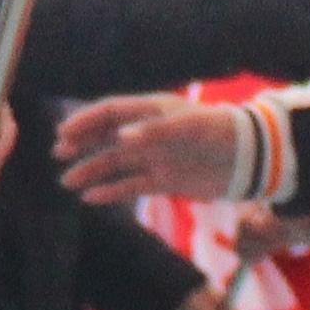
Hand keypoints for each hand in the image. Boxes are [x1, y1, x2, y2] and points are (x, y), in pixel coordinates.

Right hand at [56, 95, 246, 206]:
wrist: (250, 160)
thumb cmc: (221, 133)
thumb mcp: (190, 127)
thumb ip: (155, 131)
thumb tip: (121, 136)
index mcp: (152, 111)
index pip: (111, 111)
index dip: (86, 120)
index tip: (64, 132)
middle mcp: (148, 133)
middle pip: (106, 136)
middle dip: (81, 143)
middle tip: (58, 153)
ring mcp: (155, 157)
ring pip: (114, 164)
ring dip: (90, 171)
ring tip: (67, 182)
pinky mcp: (164, 180)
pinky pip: (131, 185)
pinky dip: (111, 191)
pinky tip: (91, 198)